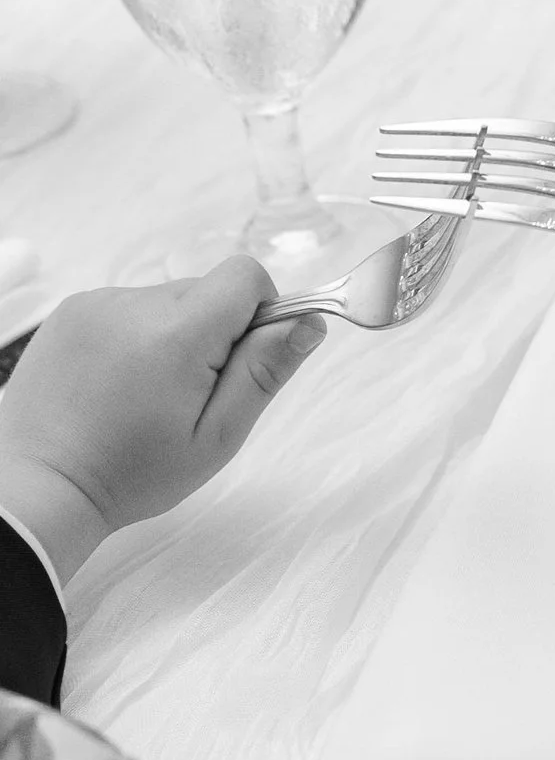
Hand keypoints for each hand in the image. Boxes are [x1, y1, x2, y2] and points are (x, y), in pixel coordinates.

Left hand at [0, 265, 323, 585]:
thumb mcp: (217, 436)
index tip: (245, 361)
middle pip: (207, 290)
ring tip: (149, 393)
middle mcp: (133, 304)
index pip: (245, 276)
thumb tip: (308, 322)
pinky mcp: (71, 311)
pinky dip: (137, 337)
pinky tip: (120, 383)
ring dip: (175, 336)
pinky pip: (128, 307)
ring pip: (168, 300)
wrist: (41, 483)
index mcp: (177, 333)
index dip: (262, 312)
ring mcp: (96, 303)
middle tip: (193, 394)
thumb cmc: (133, 472)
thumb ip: (264, 373)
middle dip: (216, 333)